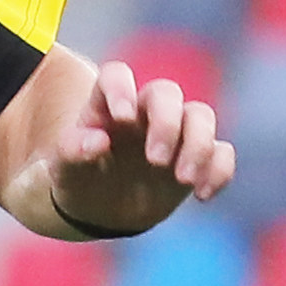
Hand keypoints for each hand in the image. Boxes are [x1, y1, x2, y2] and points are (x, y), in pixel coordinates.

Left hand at [45, 58, 234, 236]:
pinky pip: (222, 152)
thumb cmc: (78, 179)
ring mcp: (174, 132)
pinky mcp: (196, 157)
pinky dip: (219, 171)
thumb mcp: (64, 170)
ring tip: (184, 180)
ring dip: (199, 145)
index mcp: (107, 105)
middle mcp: (144, 112)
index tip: (123, 118)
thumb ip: (72, 151)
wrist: (99, 209)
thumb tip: (99, 141)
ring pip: (201, 116)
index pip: (116, 75)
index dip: (121, 89)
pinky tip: (202, 195)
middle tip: (156, 161)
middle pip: (167, 93)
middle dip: (167, 124)